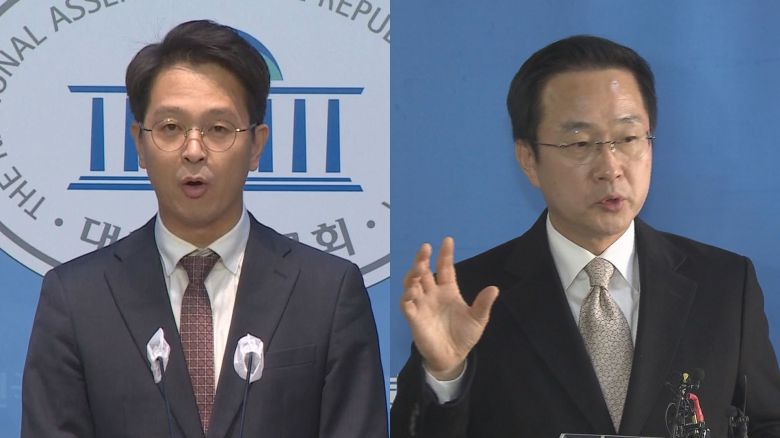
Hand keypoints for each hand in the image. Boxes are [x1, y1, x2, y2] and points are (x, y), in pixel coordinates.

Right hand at [400, 237, 498, 380]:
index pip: (445, 268)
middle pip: (423, 272)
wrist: (453, 357)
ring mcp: (421, 304)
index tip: (447, 240)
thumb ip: (483, 304)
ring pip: (412, 283)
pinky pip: (406, 304)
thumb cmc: (464, 335)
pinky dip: (407, 296)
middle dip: (422, 259)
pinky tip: (413, 290)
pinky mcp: (414, 317)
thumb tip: (494, 288)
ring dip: (413, 274)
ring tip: (419, 267)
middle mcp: (432, 293)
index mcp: (448, 290)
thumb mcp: (478, 319)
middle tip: (425, 248)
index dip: (445, 255)